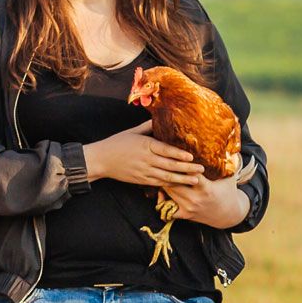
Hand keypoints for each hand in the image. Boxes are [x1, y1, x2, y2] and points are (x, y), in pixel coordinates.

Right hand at [84, 123, 203, 188]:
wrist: (101, 160)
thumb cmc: (117, 143)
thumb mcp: (132, 132)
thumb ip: (148, 126)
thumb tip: (159, 117)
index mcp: (145, 145)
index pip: (165, 150)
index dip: (179, 154)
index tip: (191, 157)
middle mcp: (146, 159)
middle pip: (170, 165)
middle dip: (187, 168)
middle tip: (201, 169)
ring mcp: (143, 171)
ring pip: (166, 177)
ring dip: (182, 179)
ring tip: (195, 180)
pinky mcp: (141, 180)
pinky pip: (158, 183)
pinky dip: (170, 184)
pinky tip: (180, 185)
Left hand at [162, 161, 255, 229]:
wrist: (228, 215)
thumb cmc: (227, 192)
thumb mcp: (230, 177)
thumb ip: (228, 162)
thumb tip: (230, 142)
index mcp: (206, 188)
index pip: (190, 173)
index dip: (183, 163)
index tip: (178, 154)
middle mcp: (195, 199)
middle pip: (174, 181)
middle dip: (169, 170)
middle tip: (163, 159)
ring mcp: (188, 207)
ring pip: (168, 192)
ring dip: (164, 181)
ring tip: (161, 169)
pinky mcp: (184, 214)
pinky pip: (166, 207)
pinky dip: (163, 199)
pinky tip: (163, 191)